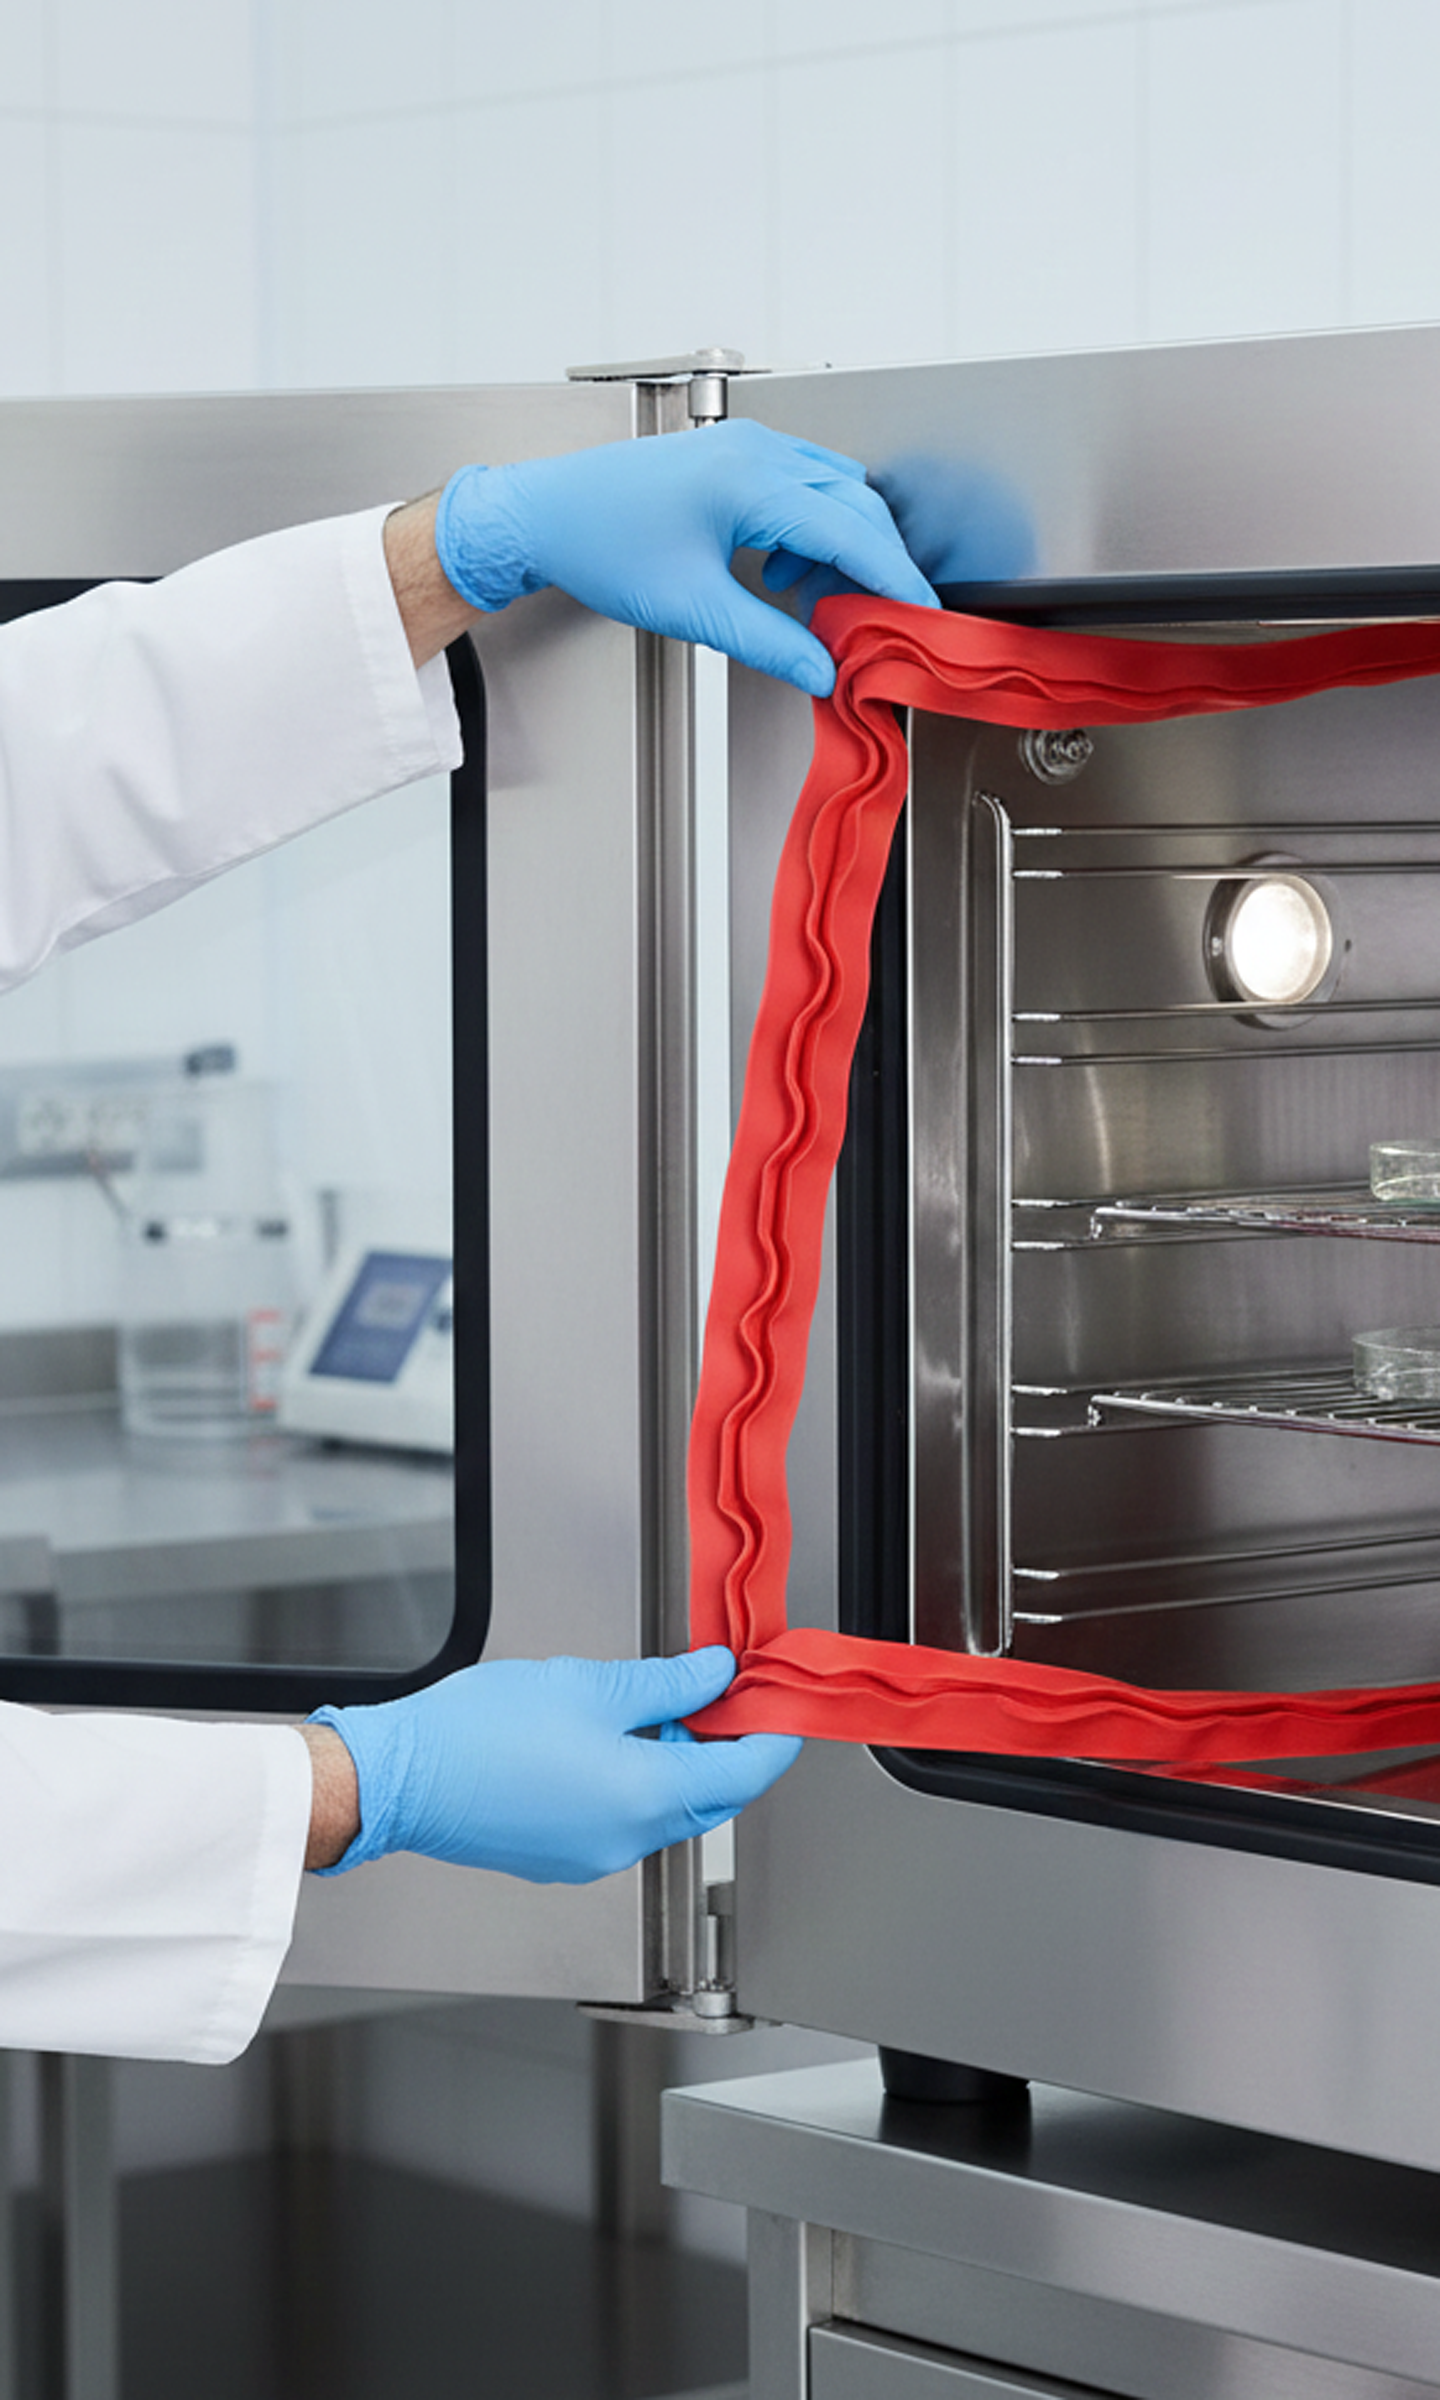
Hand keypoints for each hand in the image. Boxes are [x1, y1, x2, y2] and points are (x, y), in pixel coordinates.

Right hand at [308, 1647, 801, 1881]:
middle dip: (726, 1746)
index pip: (744, 1773)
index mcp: (645, 1798)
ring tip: (660, 1705)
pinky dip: (641, 1784)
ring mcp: (594, 1856)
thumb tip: (714, 1675)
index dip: (772, 1734)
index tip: (780, 1703)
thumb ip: (667, 1683)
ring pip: (669, 1811)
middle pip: (712, 1798)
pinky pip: (627, 1822)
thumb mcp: (590, 1686)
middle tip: (721, 1691)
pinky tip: (616, 1740)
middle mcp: (627, 1840)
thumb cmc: (478, 1734)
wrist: (402, 1779)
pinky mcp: (563, 1857)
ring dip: (681, 1764)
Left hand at [432, 421, 937, 696]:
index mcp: (751, 480)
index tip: (921, 613)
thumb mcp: (693, 609)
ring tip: (814, 605)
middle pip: (855, 504)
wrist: (545, 514)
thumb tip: (821, 670)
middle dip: (874, 564)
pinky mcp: (734, 455)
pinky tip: (782, 574)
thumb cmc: (601, 546)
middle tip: (878, 620)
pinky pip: (802, 487)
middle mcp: (757, 450)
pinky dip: (811, 531)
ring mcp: (747, 445)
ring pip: (833, 492)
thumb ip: (768, 641)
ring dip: (840, 547)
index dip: (895, 577)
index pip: (853, 530)